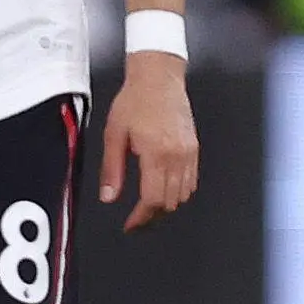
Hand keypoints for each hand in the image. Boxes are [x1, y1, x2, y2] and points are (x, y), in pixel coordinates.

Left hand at [101, 53, 202, 229]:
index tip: (130, 225)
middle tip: (135, 219)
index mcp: (156, 153)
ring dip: (166, 204)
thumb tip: (109, 197)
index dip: (141, 217)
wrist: (159, 78)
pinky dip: (179, 191)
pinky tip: (164, 188)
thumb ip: (112, 169)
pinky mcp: (194, 148)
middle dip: (152, 215)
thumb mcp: (114, 134)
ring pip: (183, 195)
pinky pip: (191, 181)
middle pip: (170, 202)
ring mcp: (189, 153)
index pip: (153, 199)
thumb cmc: (135, 101)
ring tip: (148, 205)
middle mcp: (177, 156)